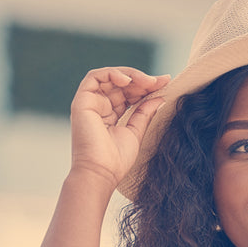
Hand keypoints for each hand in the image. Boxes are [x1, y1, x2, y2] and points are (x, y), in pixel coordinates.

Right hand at [69, 67, 170, 188]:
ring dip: (131, 76)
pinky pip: (96, 77)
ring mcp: (90, 102)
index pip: (129, 94)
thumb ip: (145, 113)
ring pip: (110, 77)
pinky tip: (129, 81)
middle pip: (121, 84)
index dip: (146, 88)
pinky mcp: (82, 100)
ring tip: (148, 82)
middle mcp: (99, 106)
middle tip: (161, 82)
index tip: (165, 84)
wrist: (101, 172)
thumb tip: (159, 97)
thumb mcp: (136, 132)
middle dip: (142, 81)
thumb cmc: (116, 160)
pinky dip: (113, 74)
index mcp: (111, 115)